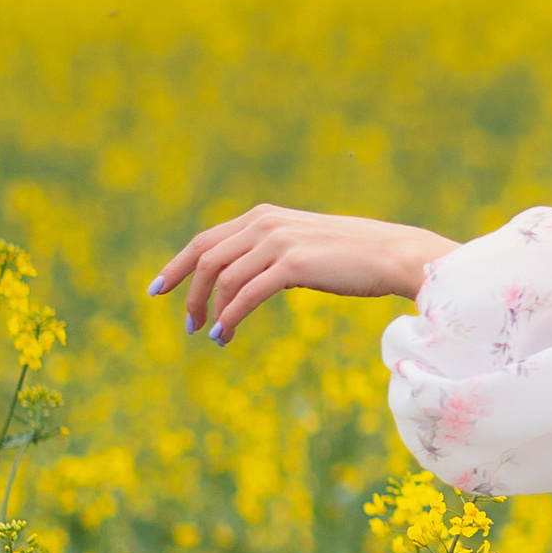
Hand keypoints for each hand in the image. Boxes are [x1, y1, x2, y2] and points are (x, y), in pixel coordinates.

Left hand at [150, 207, 455, 343]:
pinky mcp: (293, 264)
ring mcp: (278, 242)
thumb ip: (273, 251)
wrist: (392, 254)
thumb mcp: (304, 245)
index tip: (158, 289)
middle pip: (205, 258)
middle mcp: (265, 224)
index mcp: (264, 217)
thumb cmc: (354, 256)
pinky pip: (246, 294)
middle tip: (187, 323)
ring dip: (210, 310)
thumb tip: (249, 276)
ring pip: (223, 278)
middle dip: (188, 291)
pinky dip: (230, 317)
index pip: (205, 240)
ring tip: (210, 335)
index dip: (177, 265)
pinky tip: (224, 334)